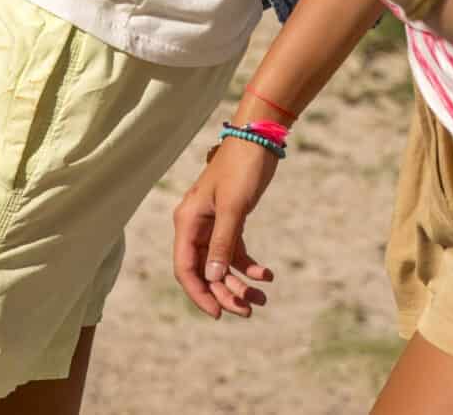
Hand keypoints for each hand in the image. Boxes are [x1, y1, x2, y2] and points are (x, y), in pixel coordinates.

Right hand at [172, 136, 278, 318]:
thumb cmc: (243, 168)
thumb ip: (223, 243)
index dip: (200, 294)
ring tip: (261, 298)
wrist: (258, 138)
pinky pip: (234, 251)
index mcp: (188, 222)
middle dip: (225, 292)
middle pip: (205, 270)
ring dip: (238, 282)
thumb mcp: (234, 207)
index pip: (186, 268)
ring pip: (221, 264)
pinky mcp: (230, 220)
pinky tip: (266, 275)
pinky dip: (248, 264)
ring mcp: (212, 224)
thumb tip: (214, 278)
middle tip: (248, 310)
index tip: (219, 314)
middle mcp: (196, 225)